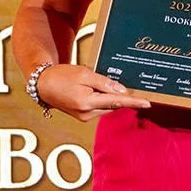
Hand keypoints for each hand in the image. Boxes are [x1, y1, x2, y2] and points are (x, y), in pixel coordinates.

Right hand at [35, 64, 150, 121]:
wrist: (42, 85)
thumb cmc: (61, 76)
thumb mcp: (84, 73)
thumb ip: (104, 83)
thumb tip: (122, 91)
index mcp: (87, 102)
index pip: (117, 102)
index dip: (134, 102)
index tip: (148, 103)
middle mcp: (87, 114)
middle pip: (113, 104)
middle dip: (119, 95)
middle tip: (120, 83)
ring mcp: (84, 117)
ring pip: (107, 106)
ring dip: (109, 97)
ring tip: (97, 83)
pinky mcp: (82, 116)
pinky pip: (99, 107)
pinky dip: (102, 99)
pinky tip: (95, 89)